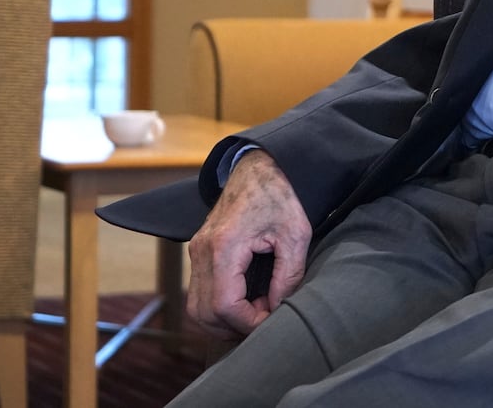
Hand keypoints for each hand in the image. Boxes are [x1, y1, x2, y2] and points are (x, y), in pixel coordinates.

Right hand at [186, 149, 310, 338]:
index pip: (224, 305)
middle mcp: (202, 251)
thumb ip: (287, 275)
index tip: (272, 318)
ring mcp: (197, 251)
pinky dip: (218, 305)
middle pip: (203, 313)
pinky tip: (246, 299)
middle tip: (264, 319)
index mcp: (224, 246)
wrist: (260, 166)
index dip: (248, 322)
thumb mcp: (295, 235)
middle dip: (233, 326)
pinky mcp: (199, 251)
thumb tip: (277, 308)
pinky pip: (200, 291)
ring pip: (196, 307)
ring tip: (256, 310)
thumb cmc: (280, 196)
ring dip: (223, 319)